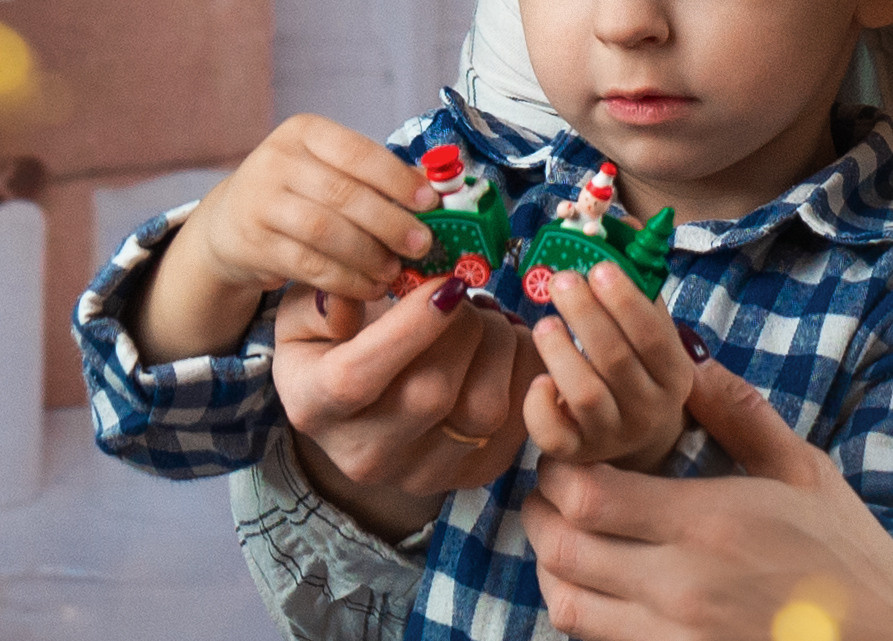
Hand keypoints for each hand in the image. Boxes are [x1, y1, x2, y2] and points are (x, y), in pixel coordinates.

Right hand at [129, 116, 438, 362]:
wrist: (229, 223)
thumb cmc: (299, 194)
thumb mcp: (331, 172)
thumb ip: (378, 178)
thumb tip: (440, 189)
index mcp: (305, 132)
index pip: (358, 151)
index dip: (397, 179)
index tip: (430, 202)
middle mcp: (277, 160)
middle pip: (343, 194)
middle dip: (390, 223)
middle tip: (422, 246)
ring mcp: (260, 201)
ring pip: (325, 232)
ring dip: (368, 256)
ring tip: (394, 271)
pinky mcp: (254, 243)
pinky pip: (309, 264)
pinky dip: (346, 280)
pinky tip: (369, 288)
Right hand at [273, 279, 542, 539]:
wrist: (360, 409)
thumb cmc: (333, 346)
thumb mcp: (304, 313)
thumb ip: (320, 300)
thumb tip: (355, 298)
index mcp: (314, 408)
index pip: (356, 377)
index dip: (408, 329)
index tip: (444, 285)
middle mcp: (365, 454)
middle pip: (430, 395)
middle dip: (464, 328)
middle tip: (464, 293)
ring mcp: (422, 473)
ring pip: (484, 410)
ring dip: (500, 346)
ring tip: (486, 316)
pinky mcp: (471, 473)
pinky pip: (518, 421)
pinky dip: (525, 370)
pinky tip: (506, 344)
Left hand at [522, 356, 892, 640]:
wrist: (880, 640)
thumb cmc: (840, 554)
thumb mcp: (801, 471)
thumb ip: (739, 413)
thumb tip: (689, 363)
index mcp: (707, 523)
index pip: (588, 496)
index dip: (557, 474)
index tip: (563, 459)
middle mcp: (680, 584)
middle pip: (562, 547)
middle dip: (537, 512)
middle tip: (547, 492)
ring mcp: (672, 635)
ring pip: (565, 601)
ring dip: (546, 563)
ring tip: (556, 534)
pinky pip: (591, 638)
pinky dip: (574, 606)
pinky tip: (587, 583)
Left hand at [524, 262, 692, 470]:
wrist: (631, 433)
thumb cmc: (635, 367)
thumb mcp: (644, 327)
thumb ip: (637, 278)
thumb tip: (622, 222)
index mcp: (674, 374)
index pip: (654, 337)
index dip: (626, 301)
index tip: (599, 266)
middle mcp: (648, 409)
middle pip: (616, 361)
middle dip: (586, 316)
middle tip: (562, 281)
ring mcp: (611, 434)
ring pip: (586, 395)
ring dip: (561, 353)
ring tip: (544, 323)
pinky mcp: (574, 452)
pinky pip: (554, 435)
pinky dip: (541, 406)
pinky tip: (538, 380)